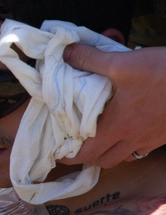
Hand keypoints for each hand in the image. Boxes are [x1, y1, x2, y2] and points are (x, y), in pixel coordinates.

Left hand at [62, 44, 165, 165]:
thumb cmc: (163, 72)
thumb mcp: (122, 62)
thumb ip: (90, 59)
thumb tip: (65, 53)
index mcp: (116, 126)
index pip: (86, 153)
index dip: (68, 156)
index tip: (58, 150)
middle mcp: (132, 138)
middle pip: (102, 160)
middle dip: (85, 157)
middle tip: (74, 145)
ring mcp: (151, 140)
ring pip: (123, 157)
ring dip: (107, 154)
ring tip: (98, 140)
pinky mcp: (164, 135)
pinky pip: (141, 150)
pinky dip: (128, 148)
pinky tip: (126, 132)